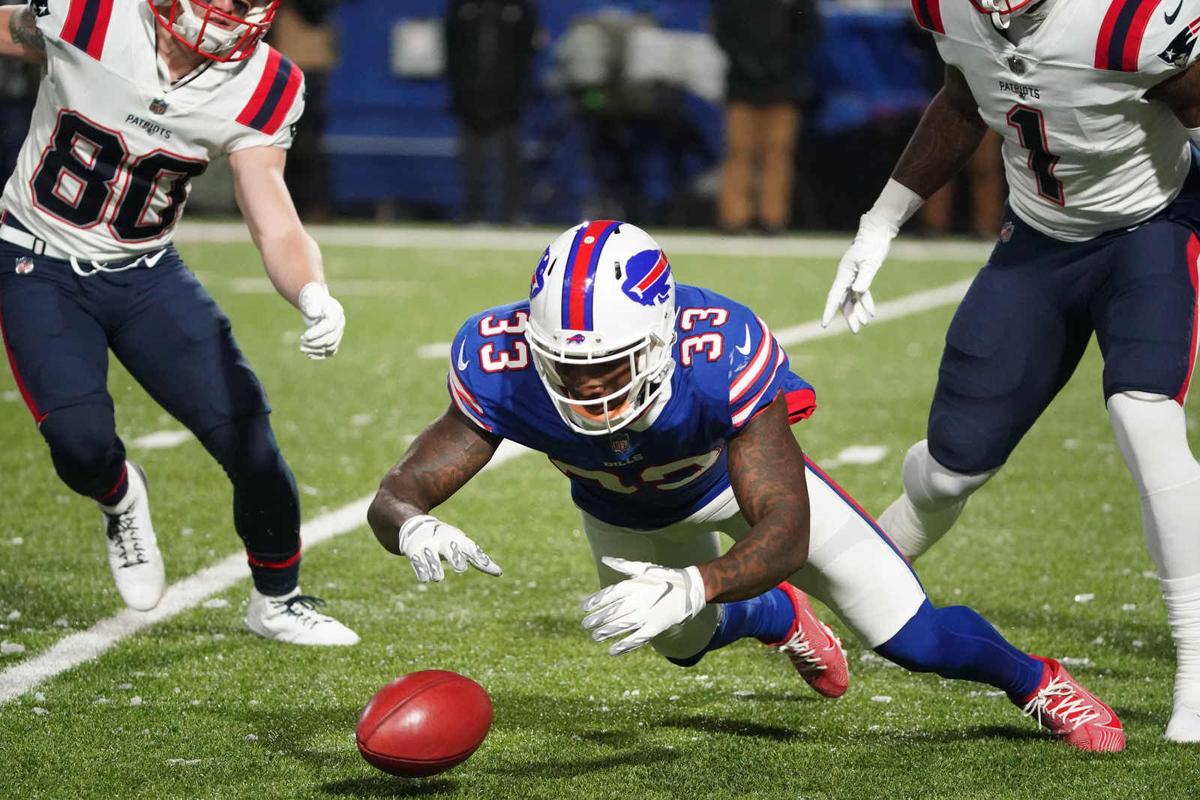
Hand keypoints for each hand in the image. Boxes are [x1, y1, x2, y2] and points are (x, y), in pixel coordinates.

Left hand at [298, 282, 345, 358]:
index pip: (329, 326)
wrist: (317, 303)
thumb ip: (311, 306)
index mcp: (336, 312)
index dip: (317, 333)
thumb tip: (313, 315)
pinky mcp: (334, 339)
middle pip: (330, 339)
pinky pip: (330, 351)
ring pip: (330, 346)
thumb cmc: (312, 300)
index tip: (304, 336)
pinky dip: (320, 354)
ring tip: (301, 347)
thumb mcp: (310, 300)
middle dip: (314, 342)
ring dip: (315, 349)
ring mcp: (339, 333)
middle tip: (301, 341)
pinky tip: (308, 355)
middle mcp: (340, 324)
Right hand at [397, 515, 502, 581]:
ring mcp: (428, 546)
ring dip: (435, 567)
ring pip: (432, 558)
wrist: (417, 526)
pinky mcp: (413, 552)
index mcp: (458, 540)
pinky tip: (426, 579)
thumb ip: (480, 559)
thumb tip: (499, 573)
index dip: (479, 559)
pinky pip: (417, 562)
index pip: (471, 549)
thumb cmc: (448, 540)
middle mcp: (444, 541)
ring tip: (438, 578)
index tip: (490, 570)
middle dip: (455, 557)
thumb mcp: (463, 545)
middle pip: (450, 550)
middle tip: (461, 568)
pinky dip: (422, 570)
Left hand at [580, 557, 705, 655]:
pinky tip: (612, 651)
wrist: (690, 589)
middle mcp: (639, 600)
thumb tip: (604, 559)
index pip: (609, 594)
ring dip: (607, 632)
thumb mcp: (643, 568)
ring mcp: (647, 615)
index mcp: (635, 585)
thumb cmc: (663, 577)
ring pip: (622, 626)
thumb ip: (622, 565)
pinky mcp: (655, 628)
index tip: (583, 607)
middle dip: (597, 619)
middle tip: (585, 625)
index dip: (595, 601)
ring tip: (595, 636)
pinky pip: (637, 639)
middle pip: (613, 612)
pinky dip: (624, 646)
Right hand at [820, 213, 896, 333]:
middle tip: (854, 331)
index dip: (829, 311)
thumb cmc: (872, 245)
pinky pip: (861, 292)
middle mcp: (846, 277)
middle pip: (844, 301)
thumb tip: (857, 292)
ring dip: (858, 311)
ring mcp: (853, 276)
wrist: (877, 231)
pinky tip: (871, 313)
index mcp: (844, 275)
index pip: (834, 297)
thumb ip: (863, 278)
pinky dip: (865, 302)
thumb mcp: (870, 263)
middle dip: (849, 316)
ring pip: (852, 298)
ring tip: (863, 325)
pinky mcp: (862, 274)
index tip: (824, 324)